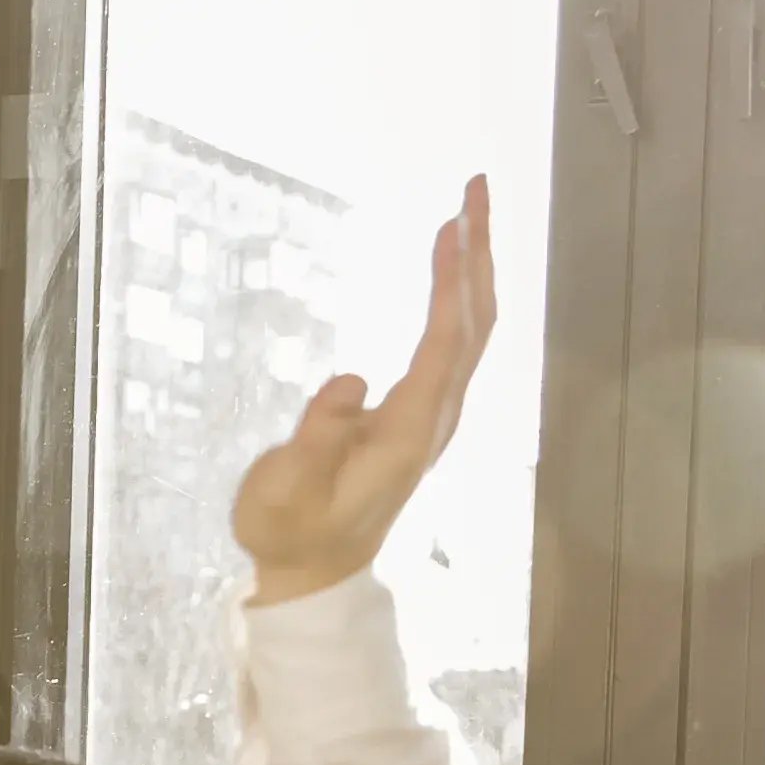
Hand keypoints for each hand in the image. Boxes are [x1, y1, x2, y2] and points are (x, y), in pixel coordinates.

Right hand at [232, 175, 494, 603]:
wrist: (312, 575)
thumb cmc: (290, 532)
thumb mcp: (286, 490)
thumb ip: (317, 437)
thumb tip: (350, 380)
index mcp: (409, 430)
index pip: (444, 342)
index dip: (451, 282)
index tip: (450, 223)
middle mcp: (435, 418)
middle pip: (476, 324)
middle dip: (479, 255)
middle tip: (473, 189)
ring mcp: (432, 418)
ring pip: (473, 332)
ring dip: (475, 271)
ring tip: (464, 213)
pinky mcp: (420, 417)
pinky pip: (454, 344)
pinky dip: (459, 298)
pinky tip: (449, 271)